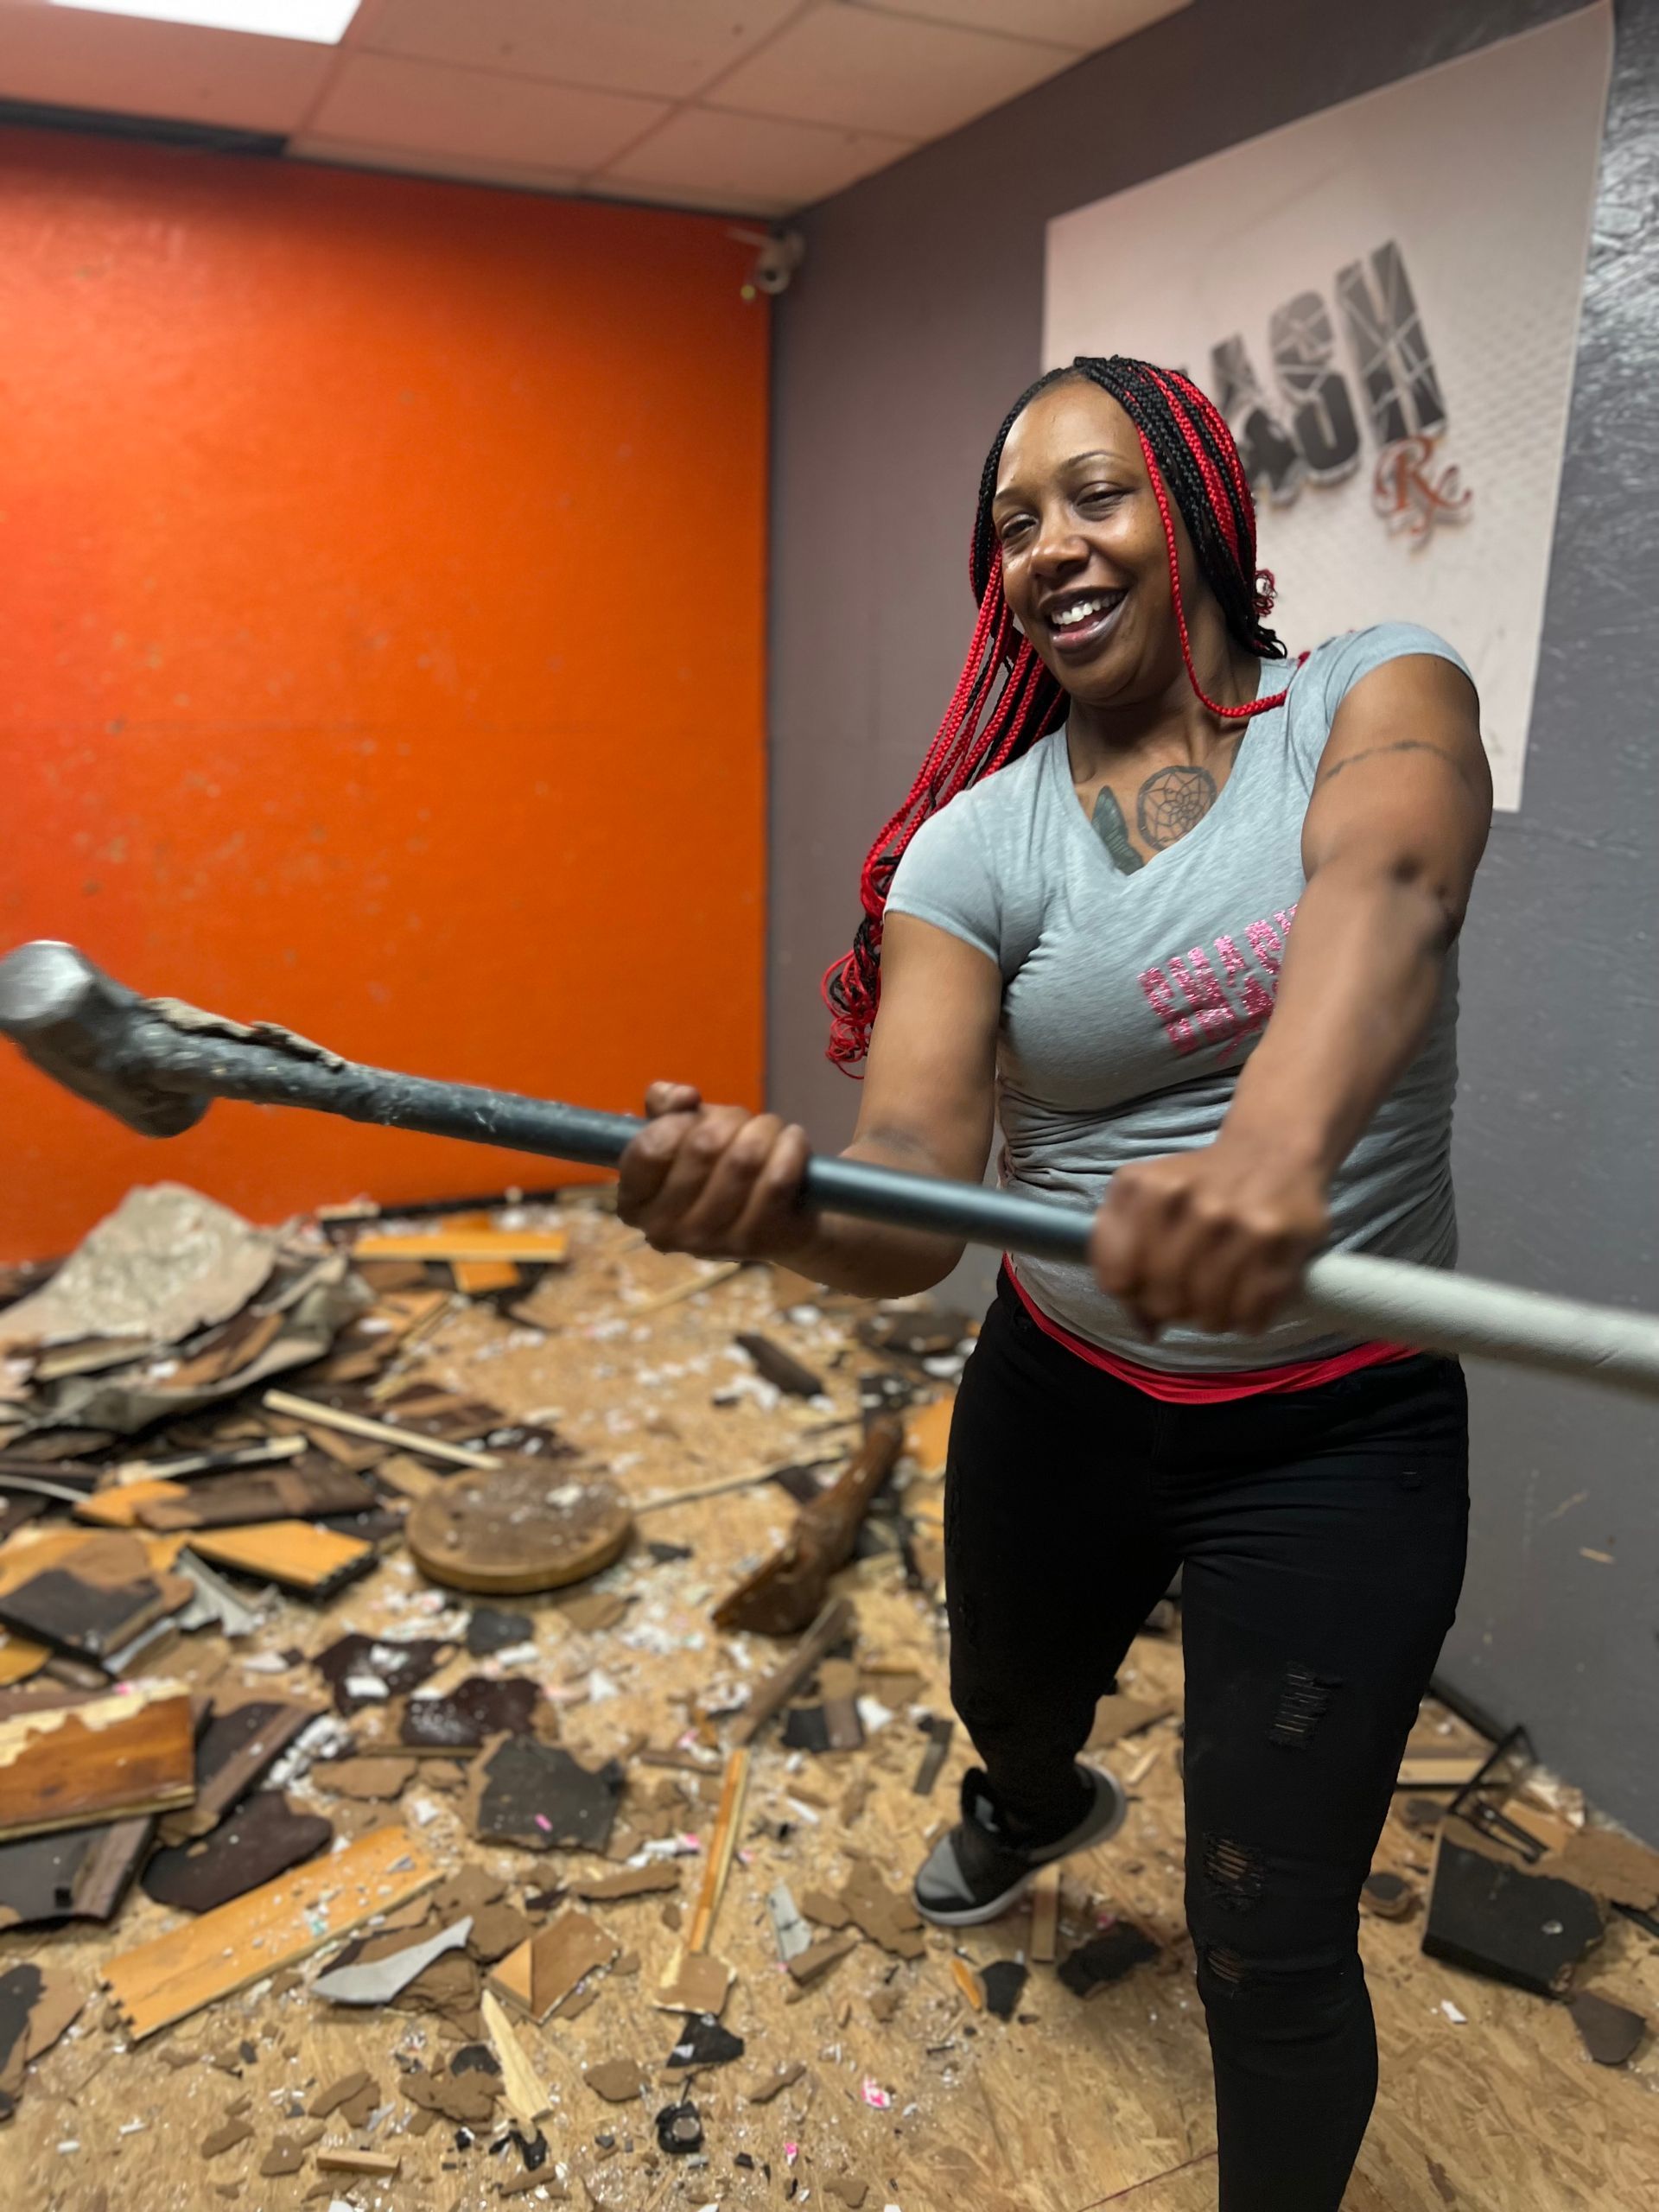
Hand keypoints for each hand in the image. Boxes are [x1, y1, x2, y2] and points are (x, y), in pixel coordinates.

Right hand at [616, 1082, 814, 1263]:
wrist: (778, 1218)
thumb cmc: (718, 1168)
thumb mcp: (683, 1132)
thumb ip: (665, 1105)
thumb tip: (682, 1097)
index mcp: (635, 1204)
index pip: (648, 1149)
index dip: (676, 1120)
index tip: (695, 1114)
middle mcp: (666, 1231)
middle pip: (703, 1146)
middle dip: (732, 1118)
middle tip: (744, 1121)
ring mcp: (711, 1243)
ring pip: (744, 1159)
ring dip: (765, 1129)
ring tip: (770, 1130)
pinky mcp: (757, 1242)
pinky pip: (777, 1178)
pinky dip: (790, 1147)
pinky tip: (792, 1140)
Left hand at [1088, 1137, 1329, 1337]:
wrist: (1272, 1150)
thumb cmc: (1199, 1184)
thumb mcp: (1147, 1199)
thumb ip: (1126, 1254)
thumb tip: (1146, 1328)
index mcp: (1145, 1188)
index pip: (1118, 1280)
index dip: (1131, 1298)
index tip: (1146, 1291)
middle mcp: (1190, 1203)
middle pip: (1164, 1302)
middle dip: (1174, 1310)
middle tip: (1187, 1298)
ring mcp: (1237, 1223)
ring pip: (1210, 1315)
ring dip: (1213, 1318)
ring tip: (1218, 1301)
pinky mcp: (1277, 1241)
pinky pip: (1251, 1314)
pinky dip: (1247, 1320)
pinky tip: (1248, 1300)